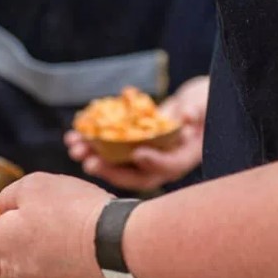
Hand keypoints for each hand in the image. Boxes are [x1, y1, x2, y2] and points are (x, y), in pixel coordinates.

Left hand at [66, 75, 209, 191]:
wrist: (195, 104)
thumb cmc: (204, 102)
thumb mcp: (204, 103)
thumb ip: (198, 110)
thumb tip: (187, 117)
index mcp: (183, 157)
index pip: (170, 167)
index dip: (154, 162)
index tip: (138, 153)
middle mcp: (161, 164)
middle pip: (136, 175)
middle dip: (111, 170)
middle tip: (90, 163)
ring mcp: (143, 157)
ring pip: (116, 165)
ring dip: (93, 158)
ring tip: (73, 149)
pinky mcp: (130, 148)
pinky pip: (108, 151)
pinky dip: (90, 144)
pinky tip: (73, 137)